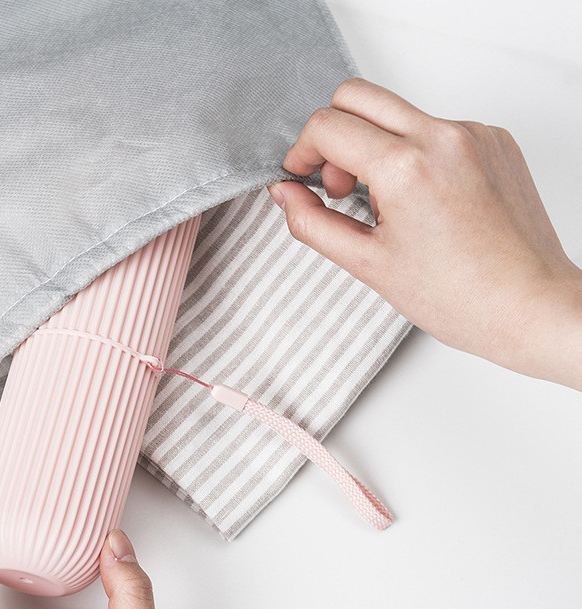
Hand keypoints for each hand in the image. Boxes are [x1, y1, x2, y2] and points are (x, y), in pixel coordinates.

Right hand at [268, 78, 581, 390]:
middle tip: (337, 183)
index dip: (301, 151)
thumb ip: (313, 223)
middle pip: (358, 96)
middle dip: (332, 135)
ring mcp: (473, 133)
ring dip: (374, 145)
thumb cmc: (460, 296)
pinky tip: (421, 200)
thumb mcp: (368, 264)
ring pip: (397, 112)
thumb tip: (286, 195)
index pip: (328, 125)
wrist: (528, 306)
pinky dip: (413, 153)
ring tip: (383, 202)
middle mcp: (443, 136)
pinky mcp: (493, 139)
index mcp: (406, 167)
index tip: (301, 175)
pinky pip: (434, 127)